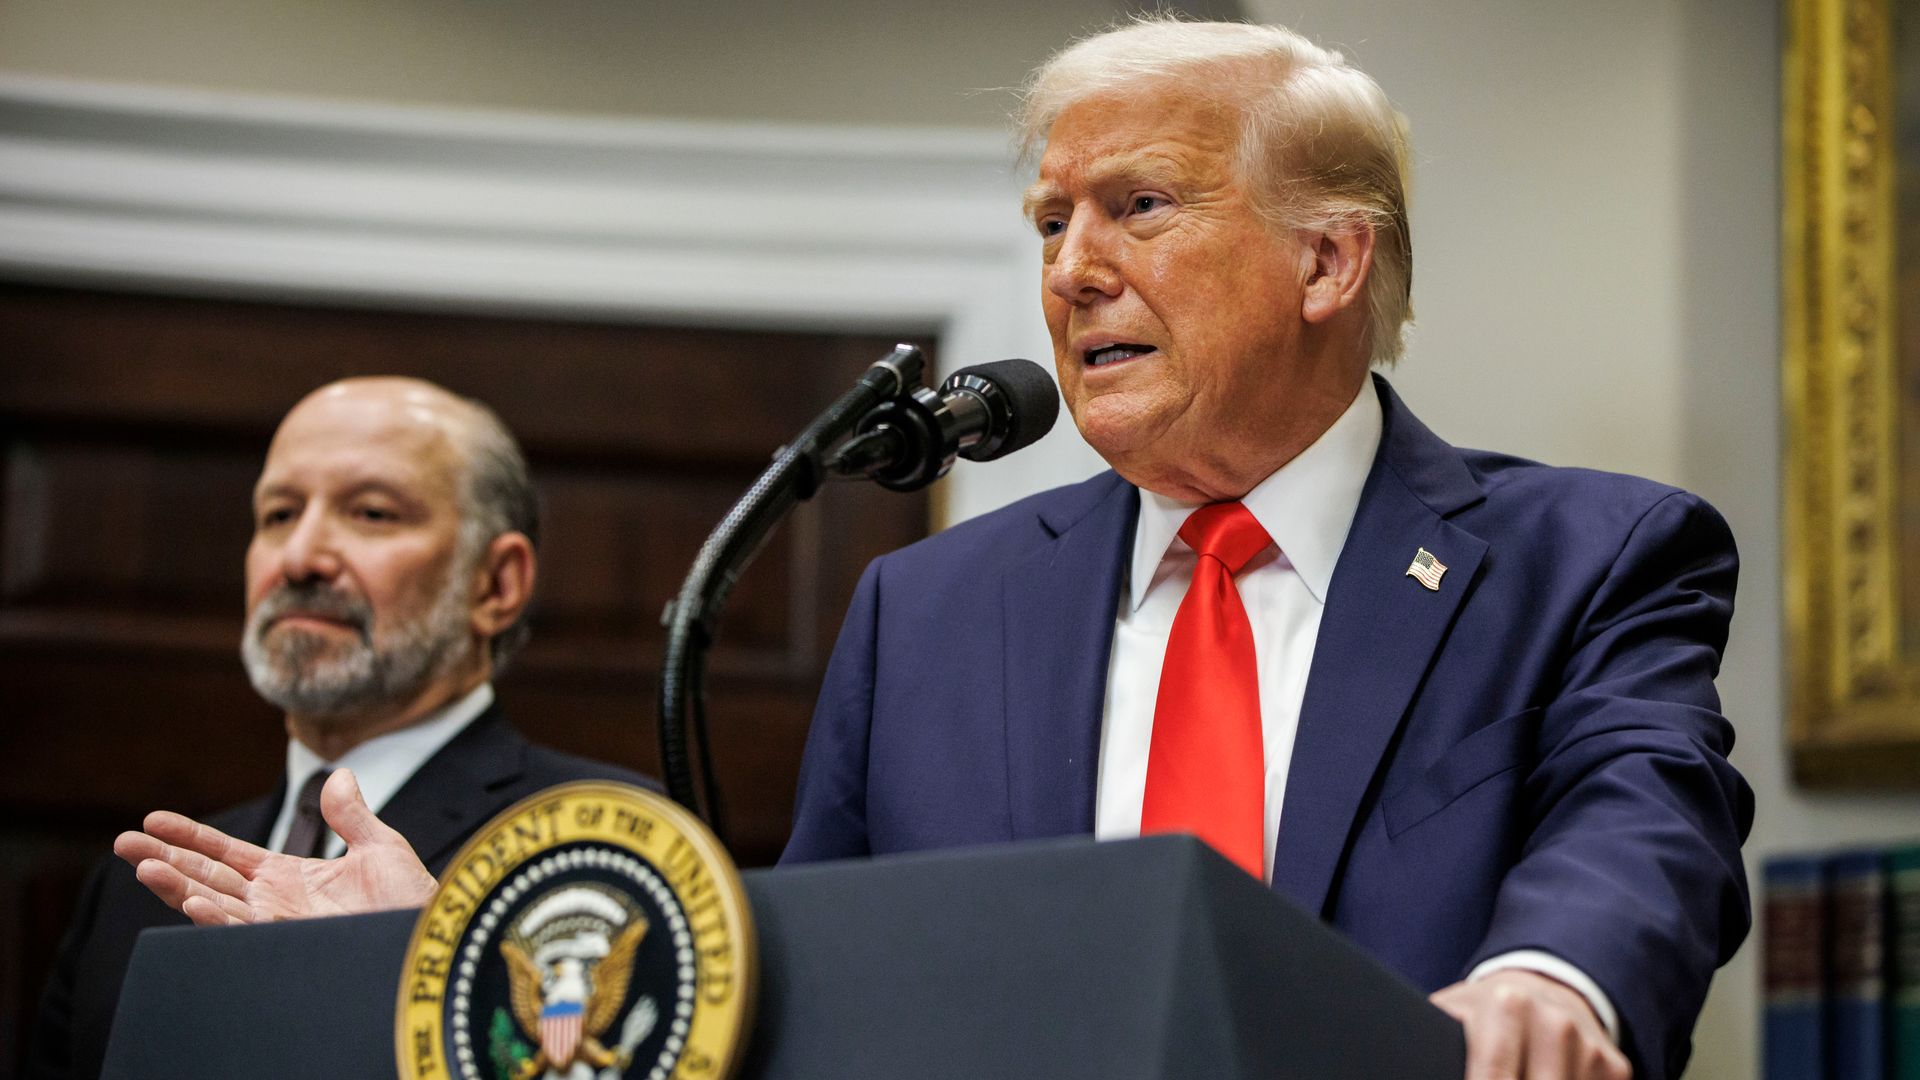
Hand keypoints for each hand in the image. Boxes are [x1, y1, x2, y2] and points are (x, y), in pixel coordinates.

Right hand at [114, 769, 438, 925]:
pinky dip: (218, 918)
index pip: (227, 853)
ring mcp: (278, 924)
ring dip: (179, 887)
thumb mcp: (382, 848)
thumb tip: (338, 776)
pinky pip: (245, 931)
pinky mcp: (289, 943)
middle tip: (122, 842)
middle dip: (165, 860)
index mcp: (289, 876)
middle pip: (208, 876)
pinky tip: (195, 901)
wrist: (432, 936)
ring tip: (143, 867)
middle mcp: (274, 901)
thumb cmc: (412, 900)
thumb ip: (352, 816)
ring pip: (216, 904)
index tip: (153, 821)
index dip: (191, 837)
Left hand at [1430, 970, 1630, 1079]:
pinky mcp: (1616, 1067)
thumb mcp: (1450, 1015)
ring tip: (1517, 1077)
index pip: (1495, 1077)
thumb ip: (1431, 1038)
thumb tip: (1411, 1062)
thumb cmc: (1484, 1011)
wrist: (1545, 985)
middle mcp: (1556, 1023)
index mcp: (1507, 1006)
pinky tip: (1546, 1077)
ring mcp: (1590, 1046)